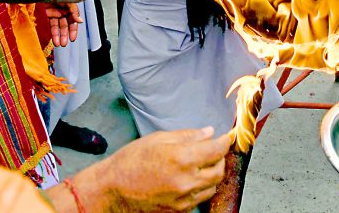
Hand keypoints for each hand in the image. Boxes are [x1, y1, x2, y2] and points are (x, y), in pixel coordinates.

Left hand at [43, 2, 82, 46]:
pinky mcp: (46, 14)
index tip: (72, 39)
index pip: (73, 21)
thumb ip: (74, 11)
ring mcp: (54, 12)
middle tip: (64, 44)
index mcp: (70, 7)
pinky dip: (52, 32)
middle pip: (65, 25)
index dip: (73, 30)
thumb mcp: (68, 0)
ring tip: (58, 44)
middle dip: (65, 34)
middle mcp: (63, 10)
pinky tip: (54, 39)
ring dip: (58, 36)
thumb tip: (80, 21)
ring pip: (57, 26)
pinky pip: (50, 24)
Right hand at [66, 127, 231, 212]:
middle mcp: (186, 181)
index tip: (225, 137)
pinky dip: (201, 188)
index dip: (224, 141)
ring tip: (202, 164)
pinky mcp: (179, 210)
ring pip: (212, 186)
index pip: (216, 150)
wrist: (113, 189)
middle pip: (219, 170)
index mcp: (182, 158)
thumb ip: (187, 136)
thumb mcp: (159, 138)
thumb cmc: (131, 161)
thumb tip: (208, 133)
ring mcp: (183, 199)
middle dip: (220, 158)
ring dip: (212, 174)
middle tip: (213, 149)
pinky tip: (191, 178)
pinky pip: (199, 199)